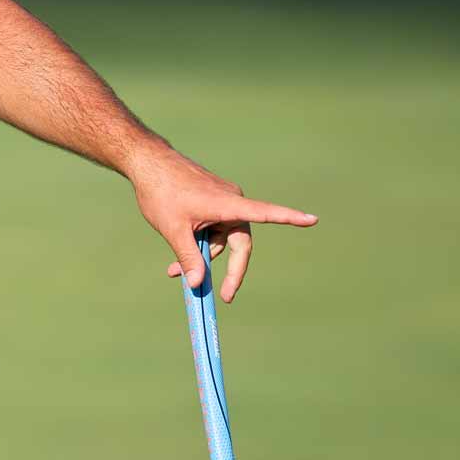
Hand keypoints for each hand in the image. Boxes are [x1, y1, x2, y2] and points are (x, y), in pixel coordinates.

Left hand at [128, 147, 316, 302]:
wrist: (147, 163)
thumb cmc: (161, 192)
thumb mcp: (174, 230)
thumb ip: (189, 257)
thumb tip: (198, 284)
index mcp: (228, 204)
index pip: (265, 213)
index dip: (289, 218)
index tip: (312, 219)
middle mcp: (231, 201)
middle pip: (239, 242)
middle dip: (228, 269)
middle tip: (225, 296)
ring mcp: (222, 201)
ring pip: (221, 238)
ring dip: (203, 256)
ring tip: (174, 272)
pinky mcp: (212, 201)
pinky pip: (212, 228)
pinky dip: (199, 243)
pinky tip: (177, 259)